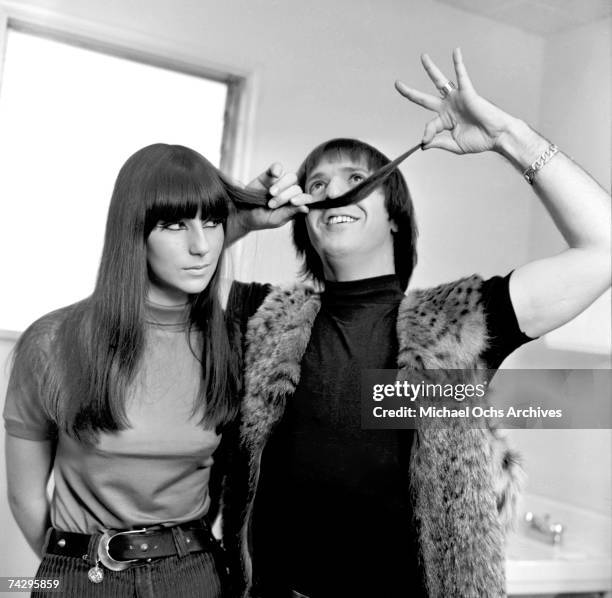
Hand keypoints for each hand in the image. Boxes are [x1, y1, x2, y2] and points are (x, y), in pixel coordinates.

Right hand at [243, 163, 311, 229]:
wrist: (243, 213)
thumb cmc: (261, 219)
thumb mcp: (275, 219)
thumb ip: (290, 213)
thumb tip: (306, 208)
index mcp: (294, 205)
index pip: (305, 198)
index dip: (302, 198)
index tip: (293, 202)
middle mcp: (290, 192)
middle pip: (296, 188)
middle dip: (285, 196)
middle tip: (271, 204)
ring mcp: (281, 183)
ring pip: (290, 177)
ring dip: (282, 185)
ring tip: (271, 193)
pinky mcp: (270, 175)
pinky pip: (277, 167)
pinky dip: (277, 169)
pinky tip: (274, 175)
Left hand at [395, 48, 517, 153]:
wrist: (496, 136)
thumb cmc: (479, 141)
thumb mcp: (454, 145)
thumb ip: (438, 142)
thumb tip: (423, 143)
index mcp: (444, 120)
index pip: (429, 125)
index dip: (426, 133)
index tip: (426, 141)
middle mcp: (448, 107)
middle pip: (424, 99)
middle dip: (410, 92)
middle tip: (397, 84)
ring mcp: (457, 99)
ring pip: (440, 82)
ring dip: (430, 69)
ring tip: (422, 57)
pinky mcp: (468, 93)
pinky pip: (462, 75)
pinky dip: (459, 64)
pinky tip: (456, 51)